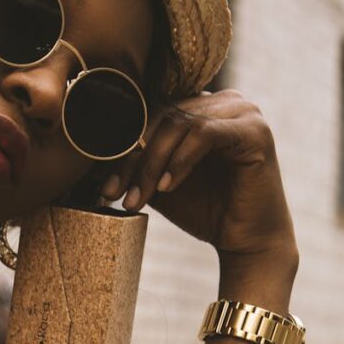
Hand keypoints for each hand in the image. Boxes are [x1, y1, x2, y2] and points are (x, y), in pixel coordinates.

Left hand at [99, 89, 297, 262]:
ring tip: (139, 198)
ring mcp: (242, 111)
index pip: (151, 114)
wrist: (246, 242)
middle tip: (113, 193)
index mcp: (201, 107)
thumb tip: (88, 155)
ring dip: (151, 164)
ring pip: (178, 124)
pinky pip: (204, 134)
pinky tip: (168, 187)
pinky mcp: (254, 130)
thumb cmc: (204, 210)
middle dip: (133, 159)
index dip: (122, 147)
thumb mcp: (157, 182)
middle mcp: (223, 101)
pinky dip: (180, 160)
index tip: (104, 185)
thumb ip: (134, 162)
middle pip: (161, 117)